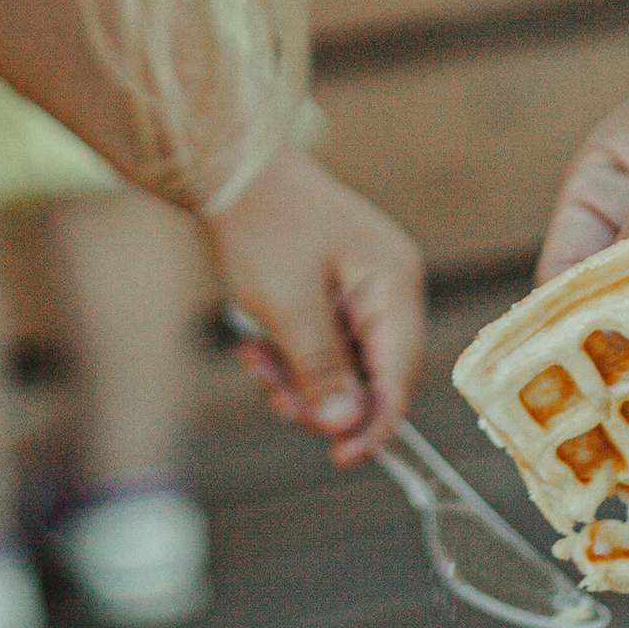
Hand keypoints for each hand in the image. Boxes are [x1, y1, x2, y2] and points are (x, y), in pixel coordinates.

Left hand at [211, 145, 423, 463]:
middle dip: (321, 397)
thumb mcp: (288, 303)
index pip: (400, 376)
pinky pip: (323, 347)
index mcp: (394, 284)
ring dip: (297, 379)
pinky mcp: (335, 295)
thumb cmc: (262, 223)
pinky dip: (290, 357)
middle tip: (273, 394)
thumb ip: (322, 366)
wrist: (229, 169)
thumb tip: (345, 425)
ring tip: (255, 361)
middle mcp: (388, 290)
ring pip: (343, 369)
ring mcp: (362, 291)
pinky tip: (255, 346)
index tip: (340, 457)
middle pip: (372, 378)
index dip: (374, 424)